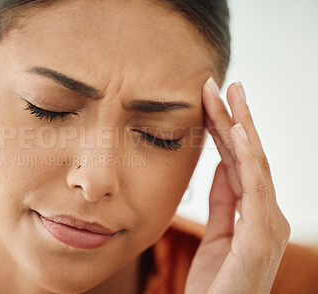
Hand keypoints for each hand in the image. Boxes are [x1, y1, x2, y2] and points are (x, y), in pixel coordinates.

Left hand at [184, 78, 290, 293]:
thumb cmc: (216, 283)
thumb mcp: (217, 234)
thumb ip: (223, 202)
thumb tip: (221, 168)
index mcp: (254, 213)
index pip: (238, 162)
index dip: (226, 130)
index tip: (211, 101)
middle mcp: (267, 214)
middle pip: (249, 156)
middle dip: (235, 118)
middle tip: (223, 84)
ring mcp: (267, 226)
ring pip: (254, 166)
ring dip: (242, 128)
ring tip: (230, 95)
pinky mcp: (260, 239)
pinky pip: (254, 191)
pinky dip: (249, 160)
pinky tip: (240, 133)